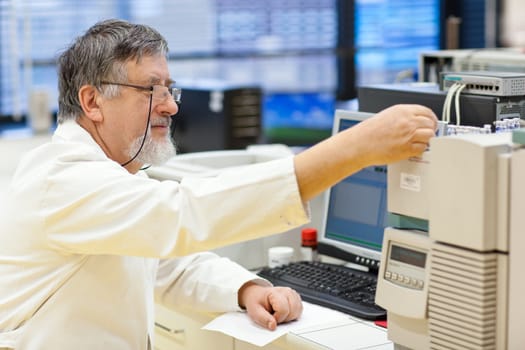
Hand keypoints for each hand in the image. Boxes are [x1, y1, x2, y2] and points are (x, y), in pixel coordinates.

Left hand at [238, 282, 302, 330]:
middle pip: (292, 312)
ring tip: (279, 314)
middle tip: (274, 316)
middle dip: (284, 319)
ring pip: (298, 311)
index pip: (283, 310)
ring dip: (289, 317)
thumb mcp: (254, 310)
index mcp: (275, 293)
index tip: (270, 317)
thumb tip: (273, 326)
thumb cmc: (257, 301)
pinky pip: (300, 310)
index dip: (277, 318)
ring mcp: (293, 294)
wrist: (257, 294)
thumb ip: (263, 319)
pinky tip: (285, 313)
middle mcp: (287, 292)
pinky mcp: (296, 298)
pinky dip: (293, 315)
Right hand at [293, 104, 437, 200]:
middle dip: (430, 129)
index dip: (431, 118)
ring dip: (427, 140)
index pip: (426, 111)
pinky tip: (414, 149)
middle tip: (428, 134)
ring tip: (421, 142)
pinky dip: (421, 150)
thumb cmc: (368, 132)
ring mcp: (408, 135)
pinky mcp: (407, 149)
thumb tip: (415, 121)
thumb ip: (403, 117)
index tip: (431, 122)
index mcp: (402, 111)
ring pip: (430, 136)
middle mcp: (407, 121)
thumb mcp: (387, 116)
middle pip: (430, 124)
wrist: (360, 144)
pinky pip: (423, 149)